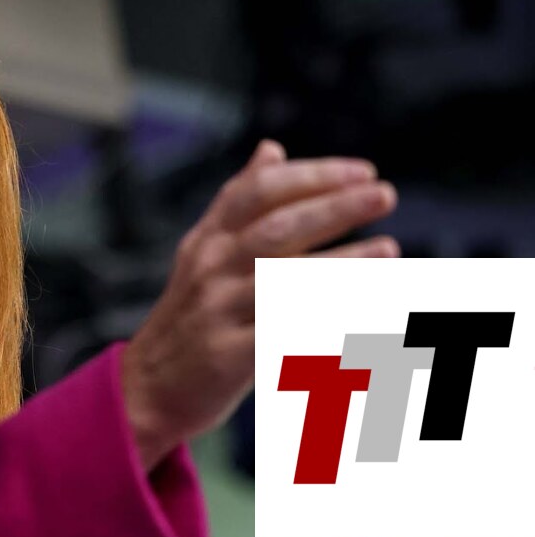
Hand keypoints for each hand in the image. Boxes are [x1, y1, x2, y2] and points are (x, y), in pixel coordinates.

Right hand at [120, 140, 398, 469]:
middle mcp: (210, 269)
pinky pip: (286, 333)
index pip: (258, 192)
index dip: (311, 176)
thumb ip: (236, 203)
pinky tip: (363, 311)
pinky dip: (325, 320)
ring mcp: (218, 312)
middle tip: (383, 195)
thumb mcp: (201, 252)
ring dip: (342, 264)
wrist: (147, 387)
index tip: (361, 172)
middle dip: (334, 208)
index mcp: (207, 239)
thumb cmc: (190, 316)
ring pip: (286, 280)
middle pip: (276, 228)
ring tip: (389, 249)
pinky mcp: (230, 356)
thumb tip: (272, 149)